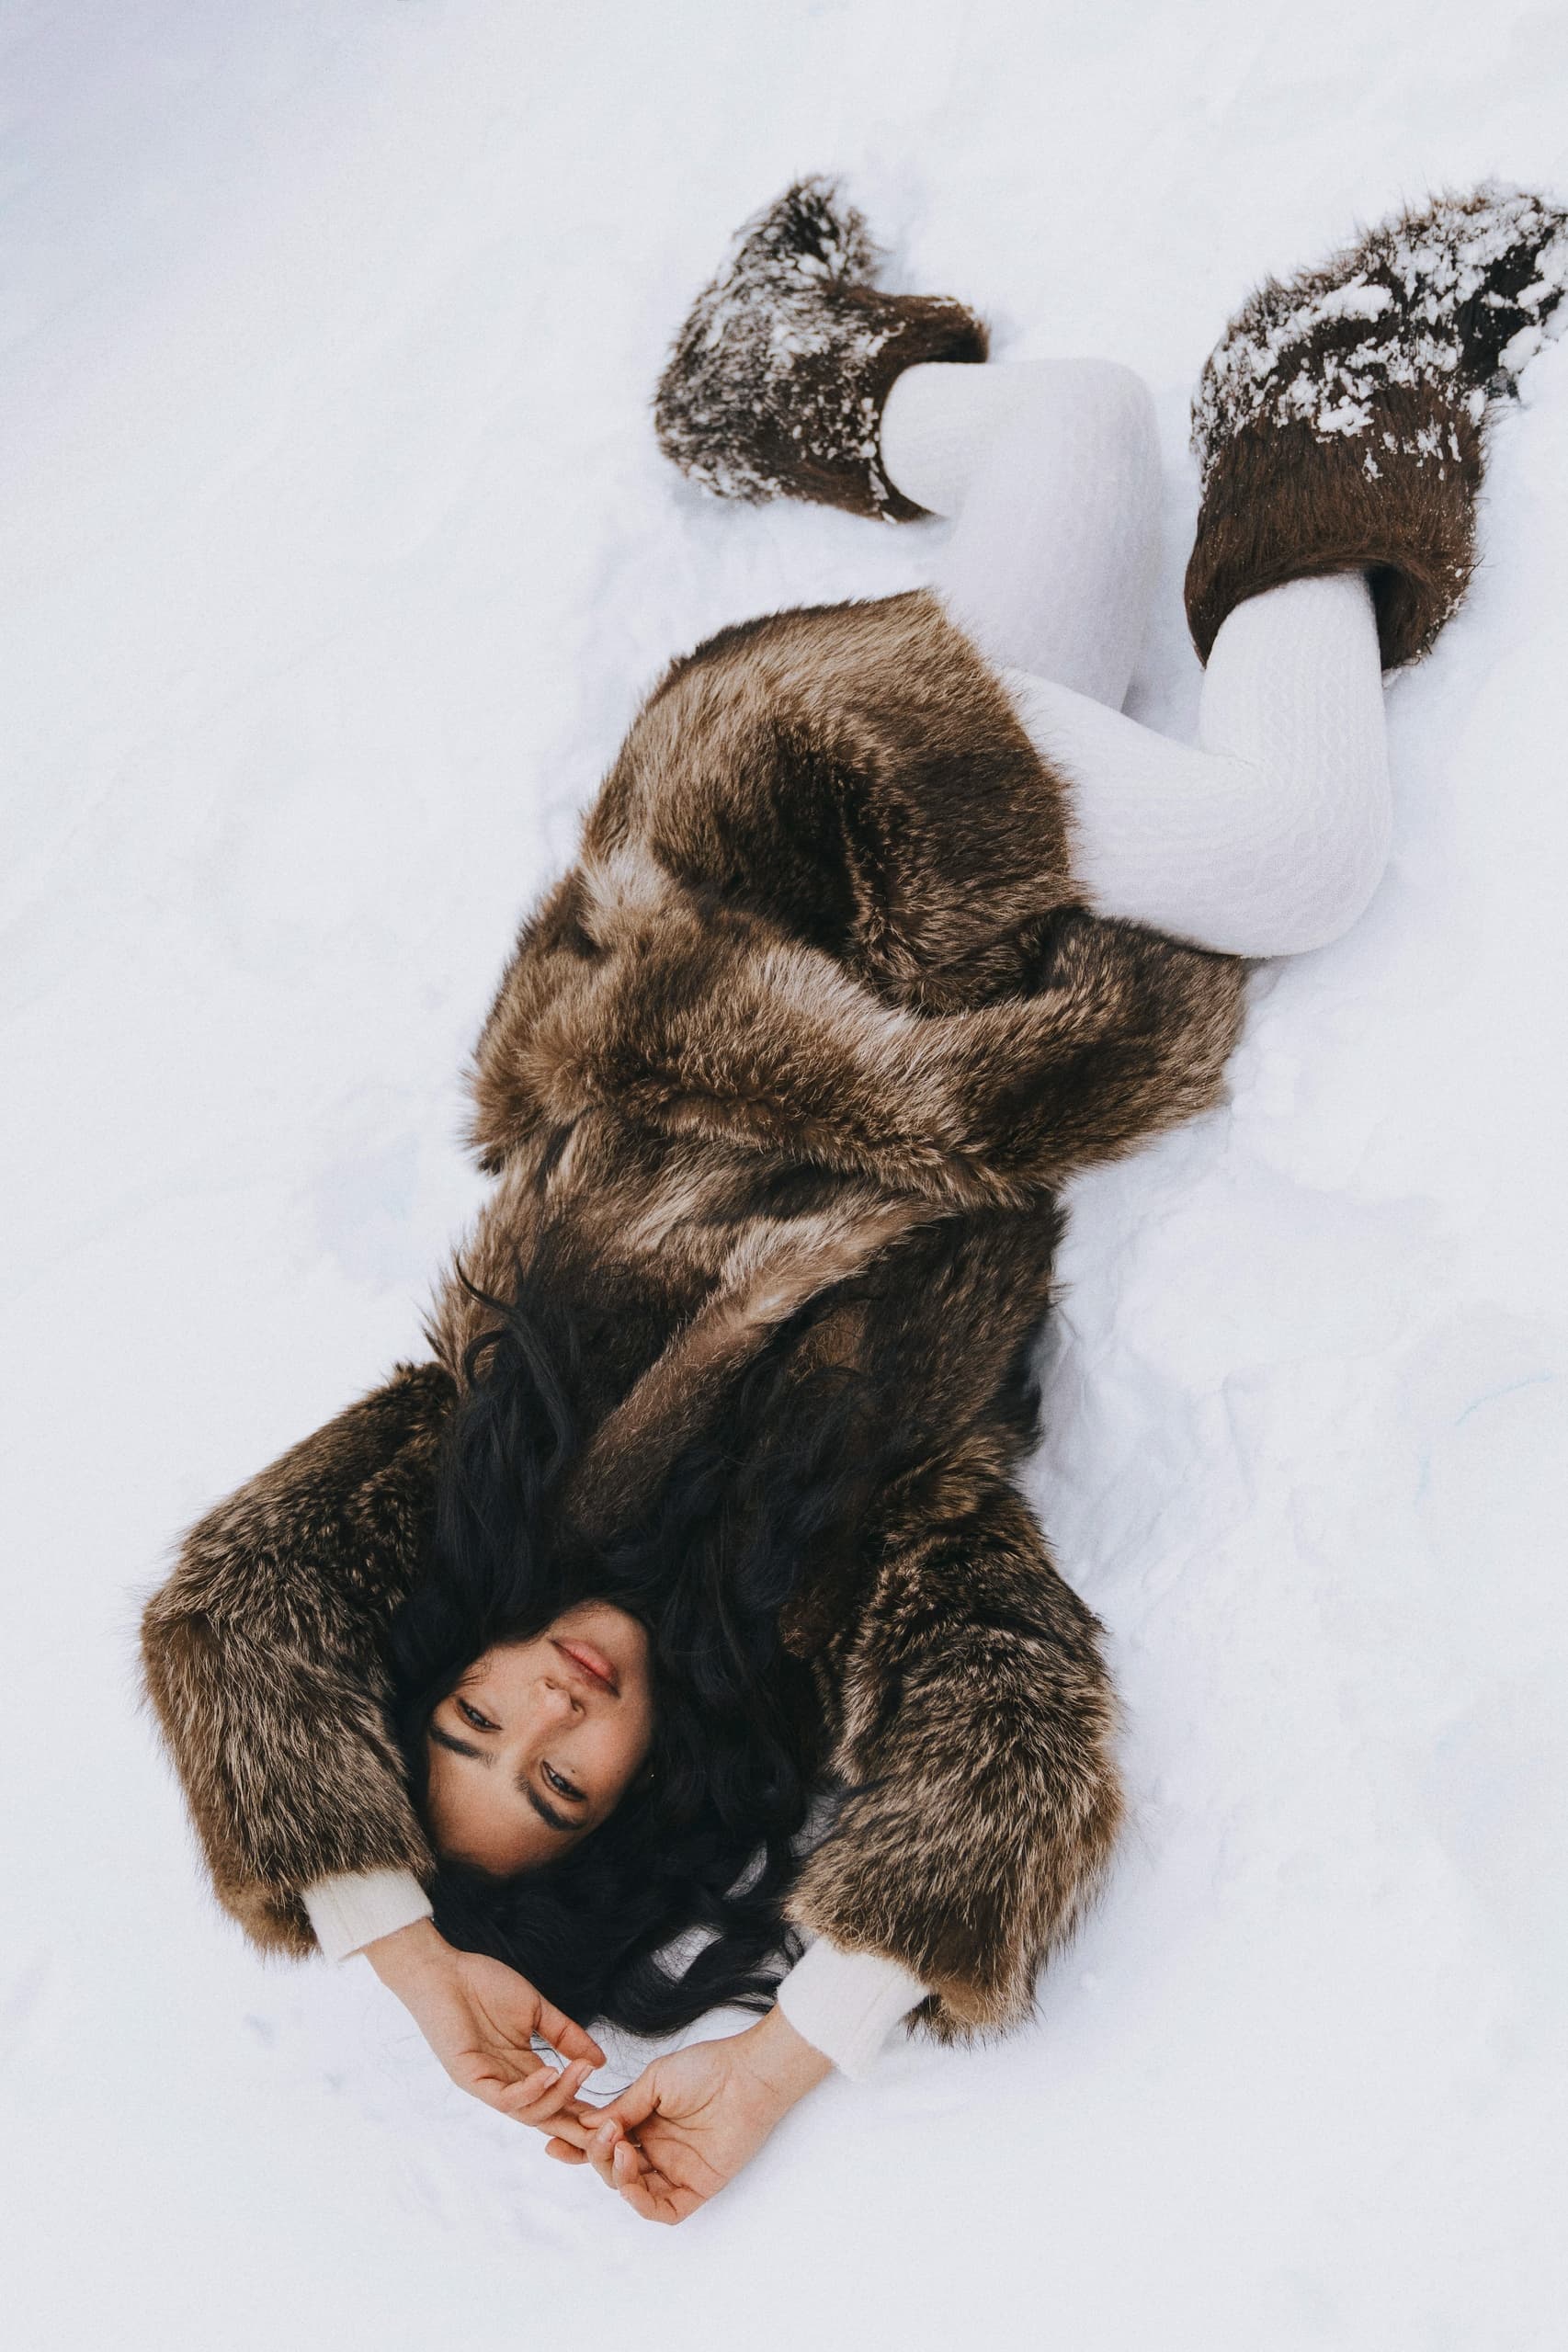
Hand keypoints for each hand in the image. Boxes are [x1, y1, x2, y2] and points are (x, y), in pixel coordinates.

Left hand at [366, 1918, 603, 2134]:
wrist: (443, 1970)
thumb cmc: (484, 1985)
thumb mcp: (536, 2011)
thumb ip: (566, 2035)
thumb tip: (601, 2062)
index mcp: (524, 2071)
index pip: (559, 2101)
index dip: (586, 2110)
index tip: (619, 2112)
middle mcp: (508, 2085)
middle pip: (548, 2119)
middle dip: (577, 2127)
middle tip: (610, 2123)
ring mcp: (488, 2085)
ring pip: (530, 2112)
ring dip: (560, 2096)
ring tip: (581, 2071)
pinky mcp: (470, 2079)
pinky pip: (504, 2098)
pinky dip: (530, 2090)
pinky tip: (550, 2071)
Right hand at [556, 2005, 831, 2223]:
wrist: (747, 2074)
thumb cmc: (706, 2069)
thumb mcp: (654, 2082)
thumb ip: (623, 2107)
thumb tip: (588, 2125)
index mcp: (644, 2123)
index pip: (605, 2142)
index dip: (579, 2146)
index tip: (552, 2141)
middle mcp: (656, 2149)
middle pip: (613, 2167)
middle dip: (599, 2155)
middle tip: (604, 2135)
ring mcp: (675, 2170)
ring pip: (633, 2190)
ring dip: (618, 2175)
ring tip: (622, 2148)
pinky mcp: (696, 2188)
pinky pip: (663, 2210)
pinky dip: (641, 2203)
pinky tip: (631, 2183)